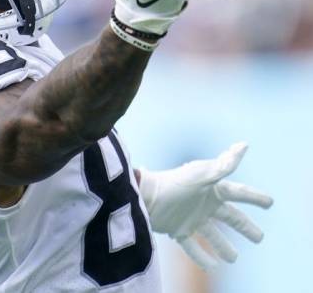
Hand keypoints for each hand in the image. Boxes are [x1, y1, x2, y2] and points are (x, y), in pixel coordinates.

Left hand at [139, 142, 272, 269]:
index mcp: (212, 190)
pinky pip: (192, 246)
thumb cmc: (174, 183)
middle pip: (230, 218)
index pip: (239, 194)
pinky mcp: (177, 230)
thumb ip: (223, 165)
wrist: (144, 196)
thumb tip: (243, 146)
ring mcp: (190, 218)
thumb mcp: (202, 174)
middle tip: (259, 238)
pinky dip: (201, 257)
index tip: (270, 203)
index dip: (255, 198)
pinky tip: (211, 268)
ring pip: (212, 235)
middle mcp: (203, 204)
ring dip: (224, 247)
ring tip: (233, 258)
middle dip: (245, 227)